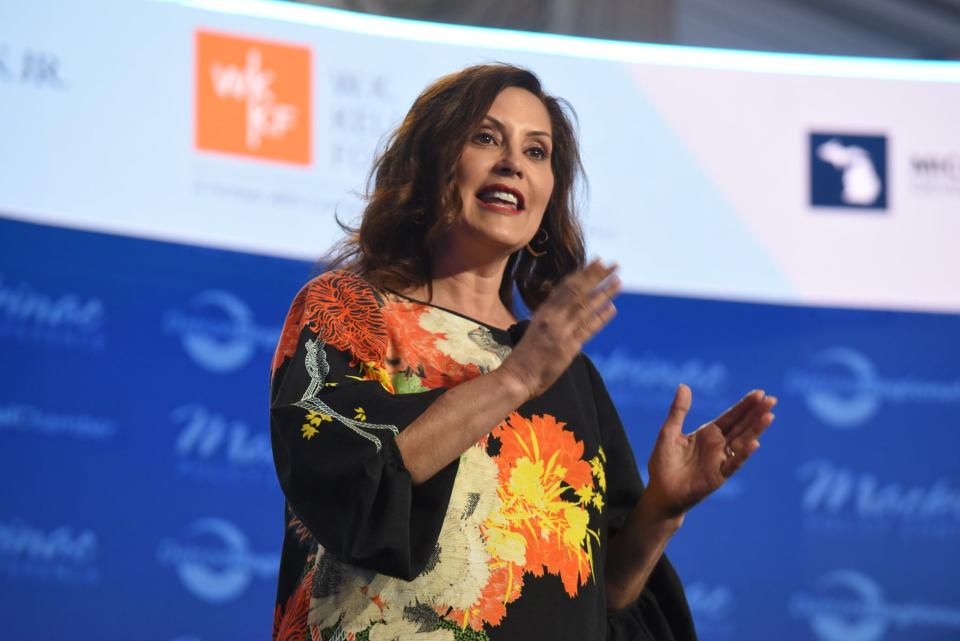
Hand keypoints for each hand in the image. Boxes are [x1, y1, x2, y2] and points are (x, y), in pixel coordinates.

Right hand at [499, 259, 619, 399]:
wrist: (516, 377)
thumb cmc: (525, 356)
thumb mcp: (536, 329)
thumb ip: (551, 318)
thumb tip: (567, 309)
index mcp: (543, 312)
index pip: (566, 287)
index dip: (583, 273)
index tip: (597, 262)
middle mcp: (552, 318)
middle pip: (578, 291)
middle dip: (596, 276)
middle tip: (613, 264)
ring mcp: (561, 332)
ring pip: (586, 306)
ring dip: (604, 292)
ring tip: (618, 281)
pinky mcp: (568, 347)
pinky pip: (588, 328)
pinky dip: (600, 317)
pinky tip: (612, 307)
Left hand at [642, 386, 776, 519]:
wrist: (660, 493)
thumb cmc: (663, 463)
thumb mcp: (669, 432)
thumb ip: (678, 411)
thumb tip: (684, 386)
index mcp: (708, 433)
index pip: (731, 416)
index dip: (745, 405)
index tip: (760, 393)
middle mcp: (718, 445)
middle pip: (741, 426)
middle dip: (756, 413)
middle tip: (772, 400)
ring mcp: (720, 460)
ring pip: (742, 442)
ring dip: (756, 430)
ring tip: (769, 416)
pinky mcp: (718, 476)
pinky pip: (733, 463)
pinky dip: (743, 454)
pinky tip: (755, 443)